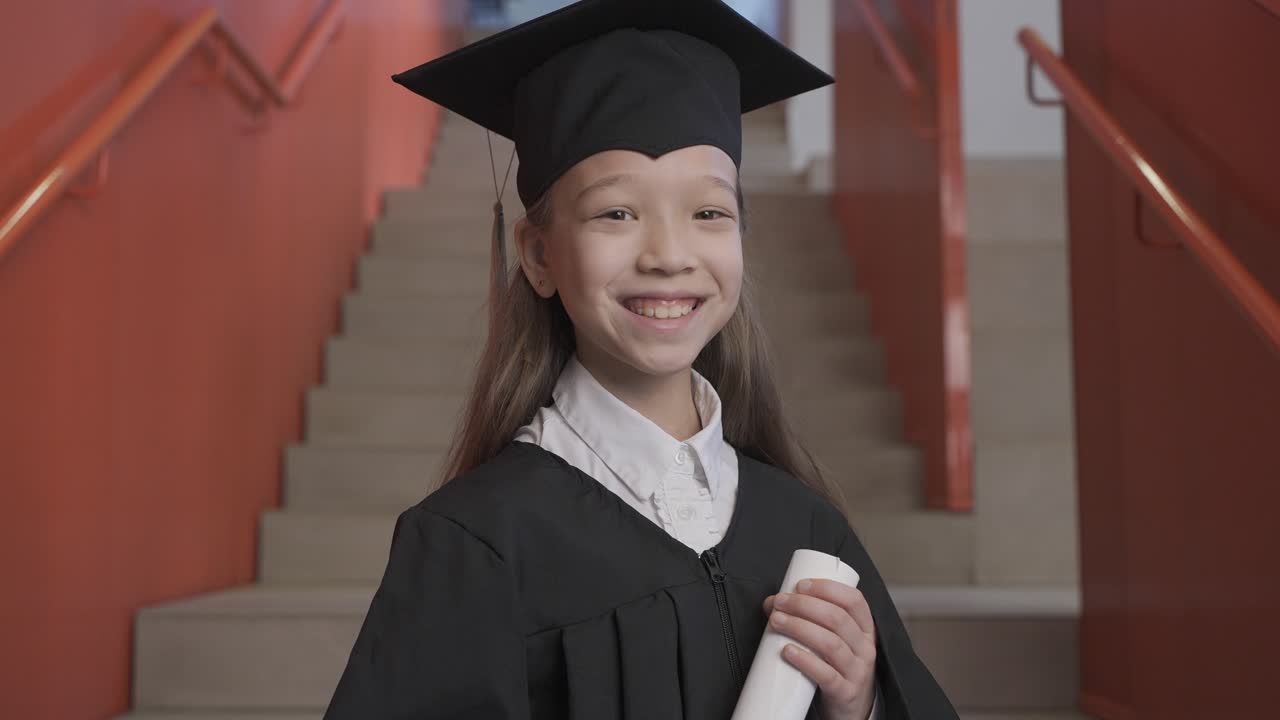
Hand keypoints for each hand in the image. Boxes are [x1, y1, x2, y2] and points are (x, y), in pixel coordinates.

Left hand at [762, 578, 877, 719]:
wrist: (852, 709)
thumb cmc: (837, 667)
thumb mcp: (834, 640)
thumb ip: (810, 619)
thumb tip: (773, 603)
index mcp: (864, 629)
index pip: (854, 600)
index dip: (828, 588)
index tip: (801, 585)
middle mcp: (865, 648)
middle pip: (837, 619)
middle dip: (804, 605)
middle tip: (780, 602)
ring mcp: (857, 671)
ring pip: (830, 644)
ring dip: (800, 627)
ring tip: (777, 621)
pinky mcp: (845, 692)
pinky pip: (826, 675)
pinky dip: (805, 660)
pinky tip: (788, 651)